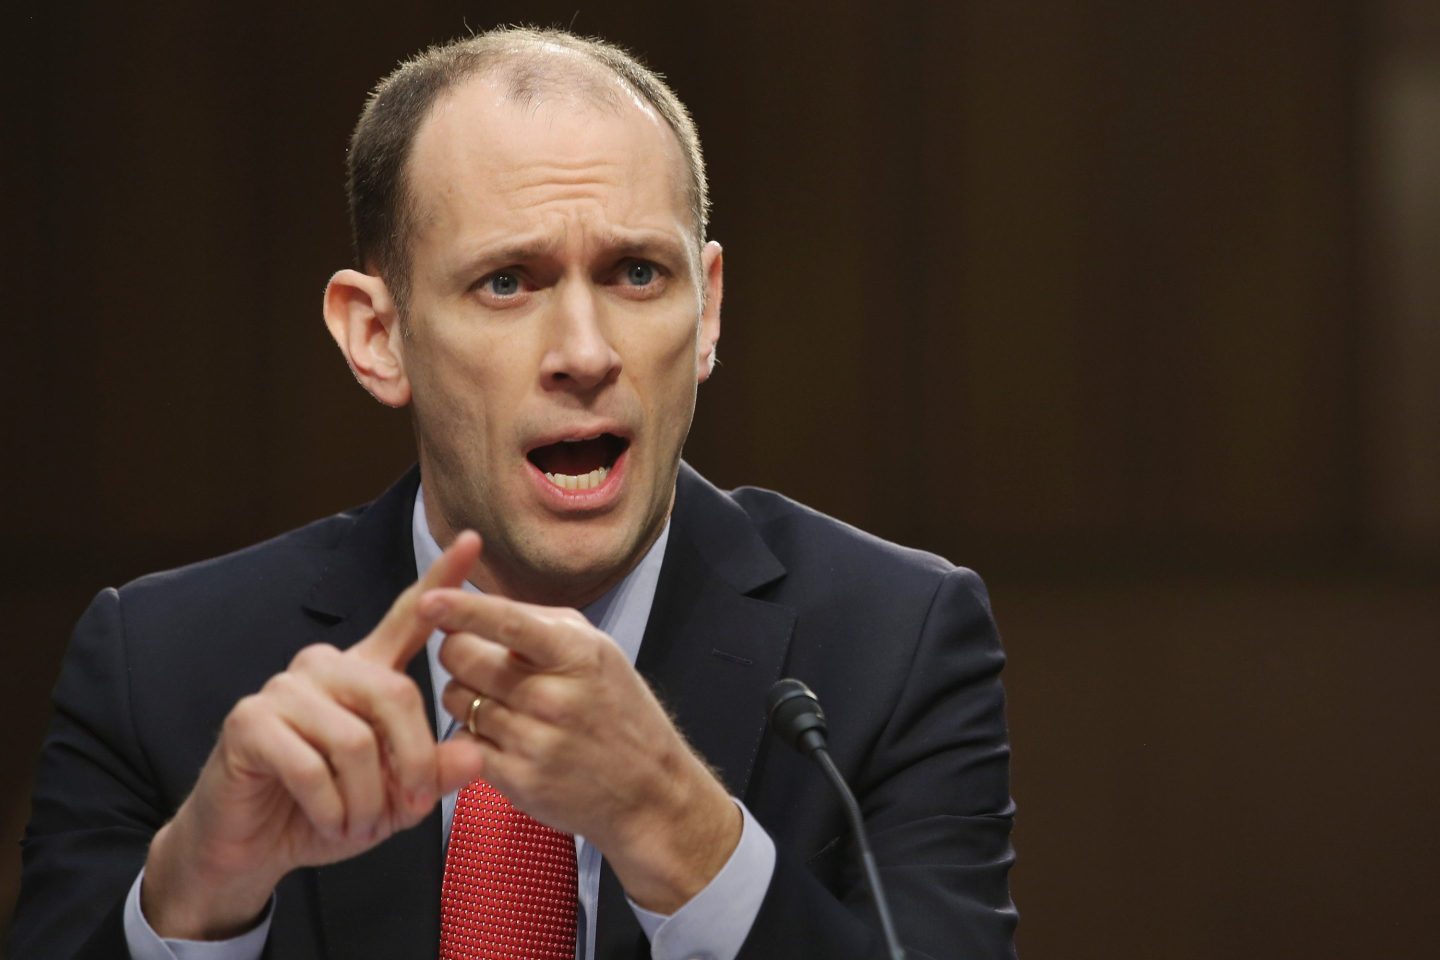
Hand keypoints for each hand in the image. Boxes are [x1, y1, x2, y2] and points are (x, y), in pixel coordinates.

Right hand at [141, 533, 488, 939]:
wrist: (251, 850)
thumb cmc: (328, 814)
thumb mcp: (396, 800)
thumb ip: (434, 773)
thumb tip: (474, 753)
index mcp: (365, 673)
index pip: (408, 618)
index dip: (441, 580)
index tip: (473, 539)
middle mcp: (326, 666)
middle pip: (396, 694)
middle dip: (413, 764)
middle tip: (408, 810)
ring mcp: (284, 688)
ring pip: (355, 741)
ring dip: (366, 800)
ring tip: (358, 827)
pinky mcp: (249, 720)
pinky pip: (312, 768)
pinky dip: (330, 809)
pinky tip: (327, 824)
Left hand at [422, 584, 741, 913]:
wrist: (650, 792)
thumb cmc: (620, 712)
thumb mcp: (599, 652)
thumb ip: (542, 624)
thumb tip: (479, 602)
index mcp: (577, 655)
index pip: (507, 623)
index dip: (462, 609)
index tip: (428, 600)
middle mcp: (554, 697)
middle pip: (464, 659)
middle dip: (458, 653)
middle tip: (476, 660)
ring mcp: (534, 742)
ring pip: (456, 700)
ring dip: (465, 696)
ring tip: (501, 703)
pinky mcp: (518, 780)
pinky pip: (464, 741)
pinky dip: (473, 734)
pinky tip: (502, 735)